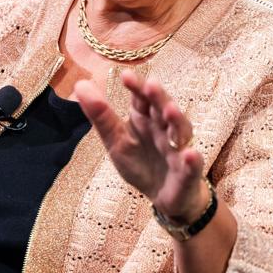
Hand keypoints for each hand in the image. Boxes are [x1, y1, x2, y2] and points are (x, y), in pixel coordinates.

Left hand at [74, 69, 208, 221]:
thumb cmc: (140, 163)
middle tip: (151, 84)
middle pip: (162, 108)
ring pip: (181, 131)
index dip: (136, 87)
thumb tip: (80, 84)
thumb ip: (101, 116)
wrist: (163, 197)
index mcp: (144, 119)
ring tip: (170, 110)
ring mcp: (178, 149)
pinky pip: (192, 166)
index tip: (125, 75)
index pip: (141, 98)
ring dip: (177, 120)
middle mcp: (164, 129)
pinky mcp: (188, 173)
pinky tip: (190, 154)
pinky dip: (192, 160)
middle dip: (158, 97)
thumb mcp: (116, 141)